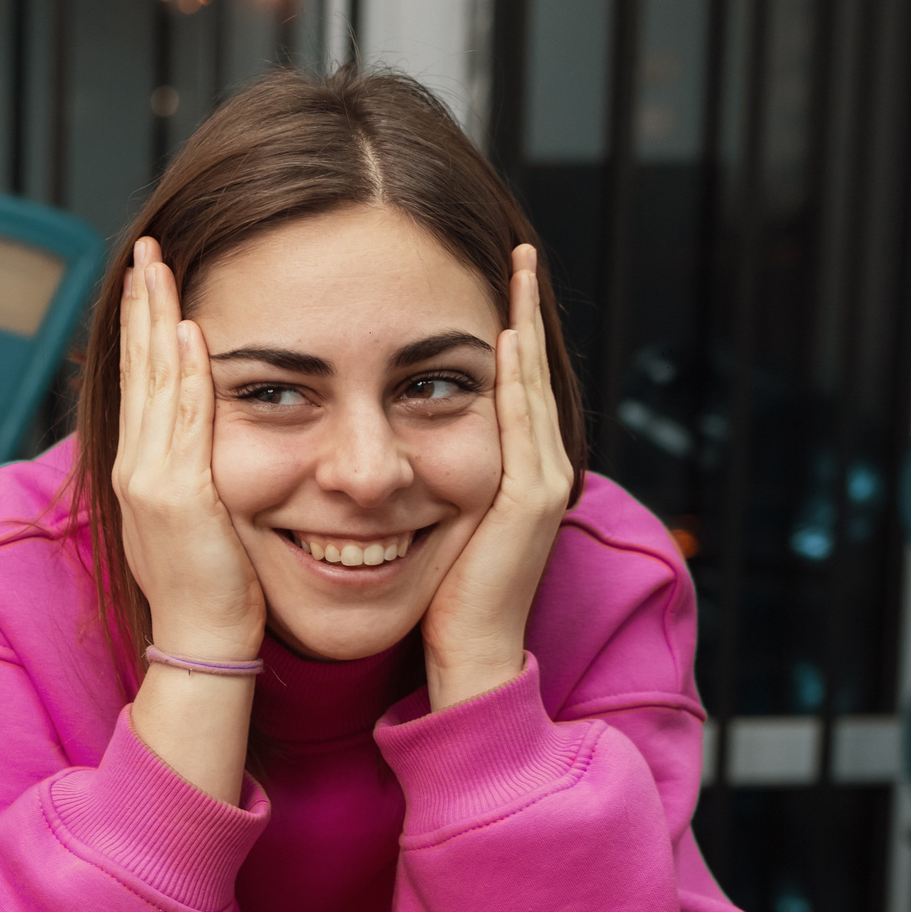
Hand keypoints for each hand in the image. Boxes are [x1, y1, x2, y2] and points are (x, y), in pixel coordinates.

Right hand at [111, 238, 264, 660]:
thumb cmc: (210, 595)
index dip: (141, 328)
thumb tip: (203, 457)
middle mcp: (135, 467)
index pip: (141, 383)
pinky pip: (185, 418)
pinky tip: (191, 330)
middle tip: (146, 249)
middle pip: (138, 368)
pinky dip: (187, 371)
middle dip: (140, 305)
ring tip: (159, 268)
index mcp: (140, 471)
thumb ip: (192, 483)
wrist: (202, 645)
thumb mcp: (194, 526)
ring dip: (157, 320)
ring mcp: (151, 479)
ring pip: (155, 381)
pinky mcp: (177, 495)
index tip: (148, 281)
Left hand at [422, 244, 575, 709]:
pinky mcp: (529, 501)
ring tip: (516, 267)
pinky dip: (518, 377)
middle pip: (528, 372)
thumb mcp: (425, 526)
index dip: (500, 334)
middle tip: (513, 251)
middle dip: (521, 309)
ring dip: (524, 322)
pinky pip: (525, 422)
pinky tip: (505, 335)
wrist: (467, 660)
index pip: (507, 386)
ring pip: (532, 385)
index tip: (484, 281)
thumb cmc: (434, 603)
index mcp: (506, 474)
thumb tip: (371, 461)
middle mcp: (534, 471)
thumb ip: (414, 485)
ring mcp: (540, 483)